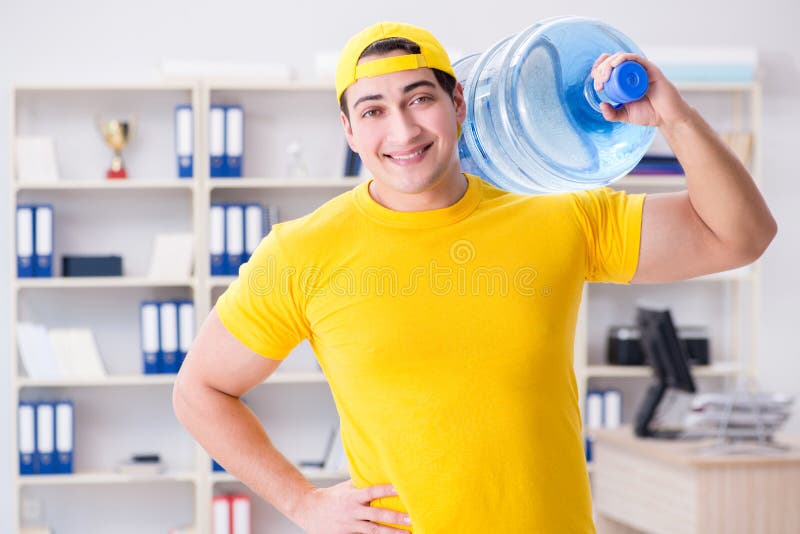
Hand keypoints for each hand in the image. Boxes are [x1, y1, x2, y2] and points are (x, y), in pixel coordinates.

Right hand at [294, 480, 411, 532]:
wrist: (310, 510)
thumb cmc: (332, 497)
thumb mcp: (346, 487)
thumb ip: (362, 482)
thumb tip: (379, 470)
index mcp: (353, 497)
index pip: (372, 492)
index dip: (386, 490)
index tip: (400, 489)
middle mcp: (353, 511)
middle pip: (376, 515)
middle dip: (394, 517)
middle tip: (411, 518)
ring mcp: (351, 525)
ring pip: (374, 530)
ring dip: (391, 533)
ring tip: (408, 533)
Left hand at [591, 52, 693, 128]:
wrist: (667, 117)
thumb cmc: (649, 114)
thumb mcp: (624, 116)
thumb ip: (612, 114)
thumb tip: (601, 105)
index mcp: (624, 81)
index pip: (608, 69)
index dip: (599, 72)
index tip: (597, 86)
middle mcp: (632, 73)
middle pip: (612, 61)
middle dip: (601, 69)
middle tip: (600, 83)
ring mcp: (641, 69)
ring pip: (621, 58)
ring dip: (609, 64)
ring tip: (604, 77)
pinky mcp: (650, 69)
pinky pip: (635, 58)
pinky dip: (623, 58)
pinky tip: (615, 64)